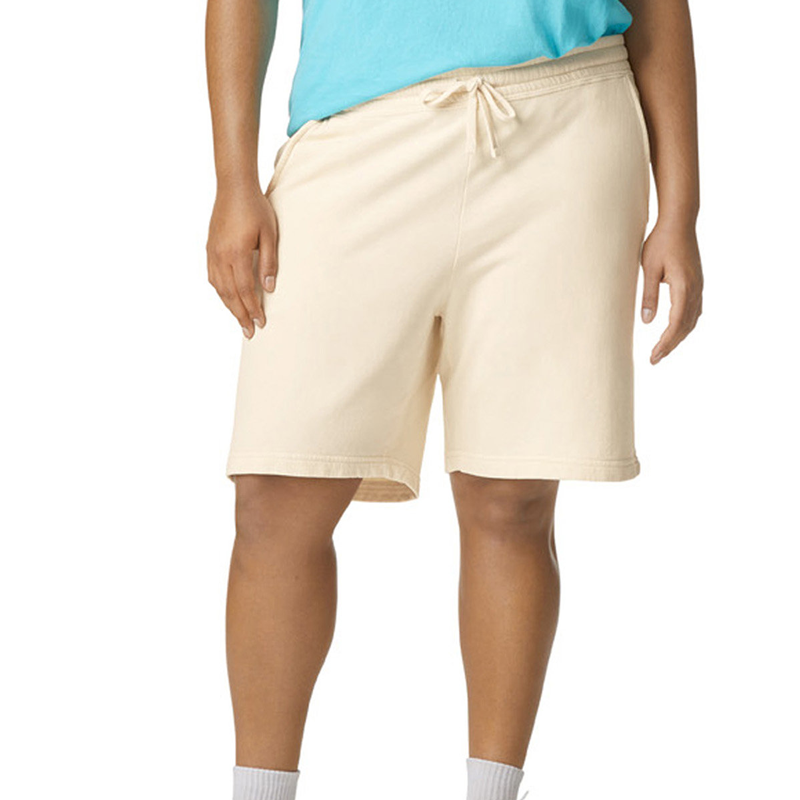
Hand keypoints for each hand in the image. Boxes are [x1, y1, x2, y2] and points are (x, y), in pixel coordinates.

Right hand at [206, 184, 278, 337]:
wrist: (233, 186)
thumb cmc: (255, 208)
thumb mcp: (270, 234)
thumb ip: (269, 263)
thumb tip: (269, 289)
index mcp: (237, 254)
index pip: (246, 290)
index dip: (253, 309)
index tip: (261, 323)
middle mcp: (221, 257)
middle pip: (230, 294)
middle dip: (240, 315)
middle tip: (249, 332)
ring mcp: (212, 253)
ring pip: (219, 288)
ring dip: (229, 306)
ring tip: (239, 319)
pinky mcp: (210, 248)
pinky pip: (212, 277)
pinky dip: (220, 291)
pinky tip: (227, 297)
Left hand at [640, 218, 703, 363]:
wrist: (679, 221)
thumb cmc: (661, 242)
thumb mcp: (649, 268)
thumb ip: (649, 295)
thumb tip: (648, 321)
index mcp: (683, 287)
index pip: (676, 324)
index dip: (666, 343)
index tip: (654, 356)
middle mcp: (695, 289)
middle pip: (686, 326)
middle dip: (671, 345)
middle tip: (655, 359)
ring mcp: (699, 286)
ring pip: (692, 320)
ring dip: (679, 336)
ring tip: (663, 349)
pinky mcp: (697, 282)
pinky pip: (695, 310)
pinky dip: (686, 324)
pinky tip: (676, 330)